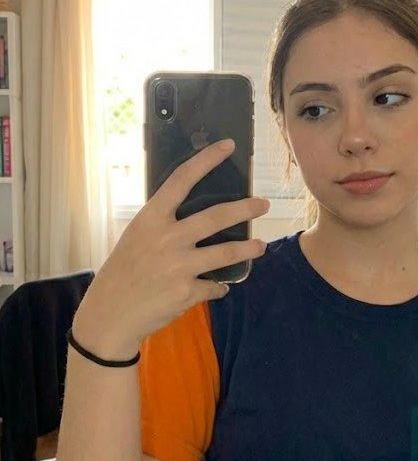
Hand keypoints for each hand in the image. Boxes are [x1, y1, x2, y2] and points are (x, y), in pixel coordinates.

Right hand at [72, 139, 269, 356]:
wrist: (110, 314)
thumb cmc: (124, 272)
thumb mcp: (136, 237)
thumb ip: (163, 225)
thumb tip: (198, 216)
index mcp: (151, 219)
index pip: (181, 180)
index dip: (206, 160)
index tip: (228, 146)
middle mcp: (166, 239)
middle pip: (215, 217)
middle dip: (245, 209)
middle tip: (264, 204)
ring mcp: (178, 266)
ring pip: (226, 253)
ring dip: (247, 249)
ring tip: (260, 245)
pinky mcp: (186, 292)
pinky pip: (214, 286)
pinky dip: (218, 286)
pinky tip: (218, 286)